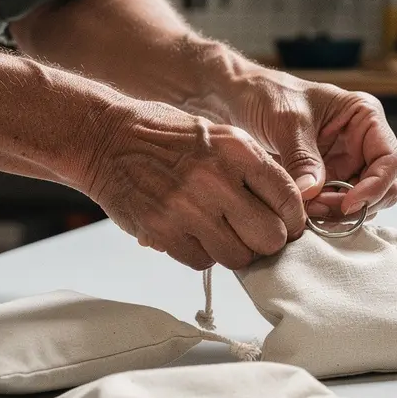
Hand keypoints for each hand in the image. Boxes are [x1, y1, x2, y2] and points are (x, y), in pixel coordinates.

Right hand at [79, 100, 305, 270]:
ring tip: (220, 233)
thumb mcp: (218, 135)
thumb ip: (253, 169)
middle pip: (270, 236)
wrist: (104, 137)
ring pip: (239, 257)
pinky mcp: (163, 231)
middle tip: (254, 235)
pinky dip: (202, 254)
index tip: (286, 225)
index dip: (292, 220)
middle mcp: (217, 179)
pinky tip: (191, 234)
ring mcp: (188, 208)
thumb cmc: (164, 136)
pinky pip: (202, 262)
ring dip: (234, 252)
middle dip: (267, 241)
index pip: (288, 199)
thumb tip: (286, 210)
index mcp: (238, 150)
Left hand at [229, 72, 396, 218]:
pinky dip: (323, 214)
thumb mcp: (287, 121)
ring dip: (338, 213)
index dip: (376, 186)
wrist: (238, 99)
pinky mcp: (325, 180)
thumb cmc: (267, 94)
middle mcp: (360, 143)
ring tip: (307, 210)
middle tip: (321, 210)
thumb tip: (313, 193)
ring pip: (359, 202)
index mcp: (364, 118)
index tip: (349, 203)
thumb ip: (303, 157)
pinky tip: (302, 211)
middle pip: (381, 187)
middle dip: (356, 204)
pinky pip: (335, 205)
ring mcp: (344, 163)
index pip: (390, 160)